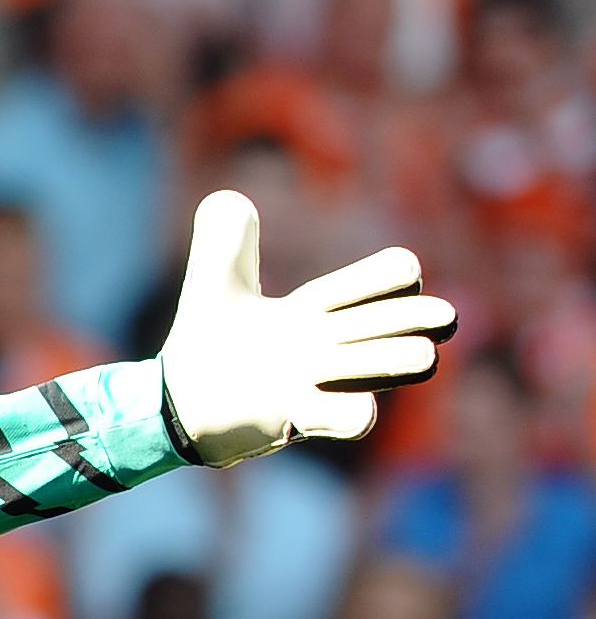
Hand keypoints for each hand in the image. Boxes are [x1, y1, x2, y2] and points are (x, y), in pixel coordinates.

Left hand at [159, 190, 456, 466]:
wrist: (177, 405)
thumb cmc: (207, 344)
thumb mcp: (213, 282)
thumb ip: (224, 238)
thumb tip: (231, 199)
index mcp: (319, 309)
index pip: (387, 279)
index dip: (389, 275)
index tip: (364, 286)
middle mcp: (330, 345)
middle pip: (400, 321)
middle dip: (413, 317)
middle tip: (441, 320)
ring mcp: (321, 384)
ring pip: (393, 365)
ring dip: (396, 357)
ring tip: (419, 357)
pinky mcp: (302, 419)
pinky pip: (353, 417)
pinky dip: (352, 410)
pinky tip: (336, 402)